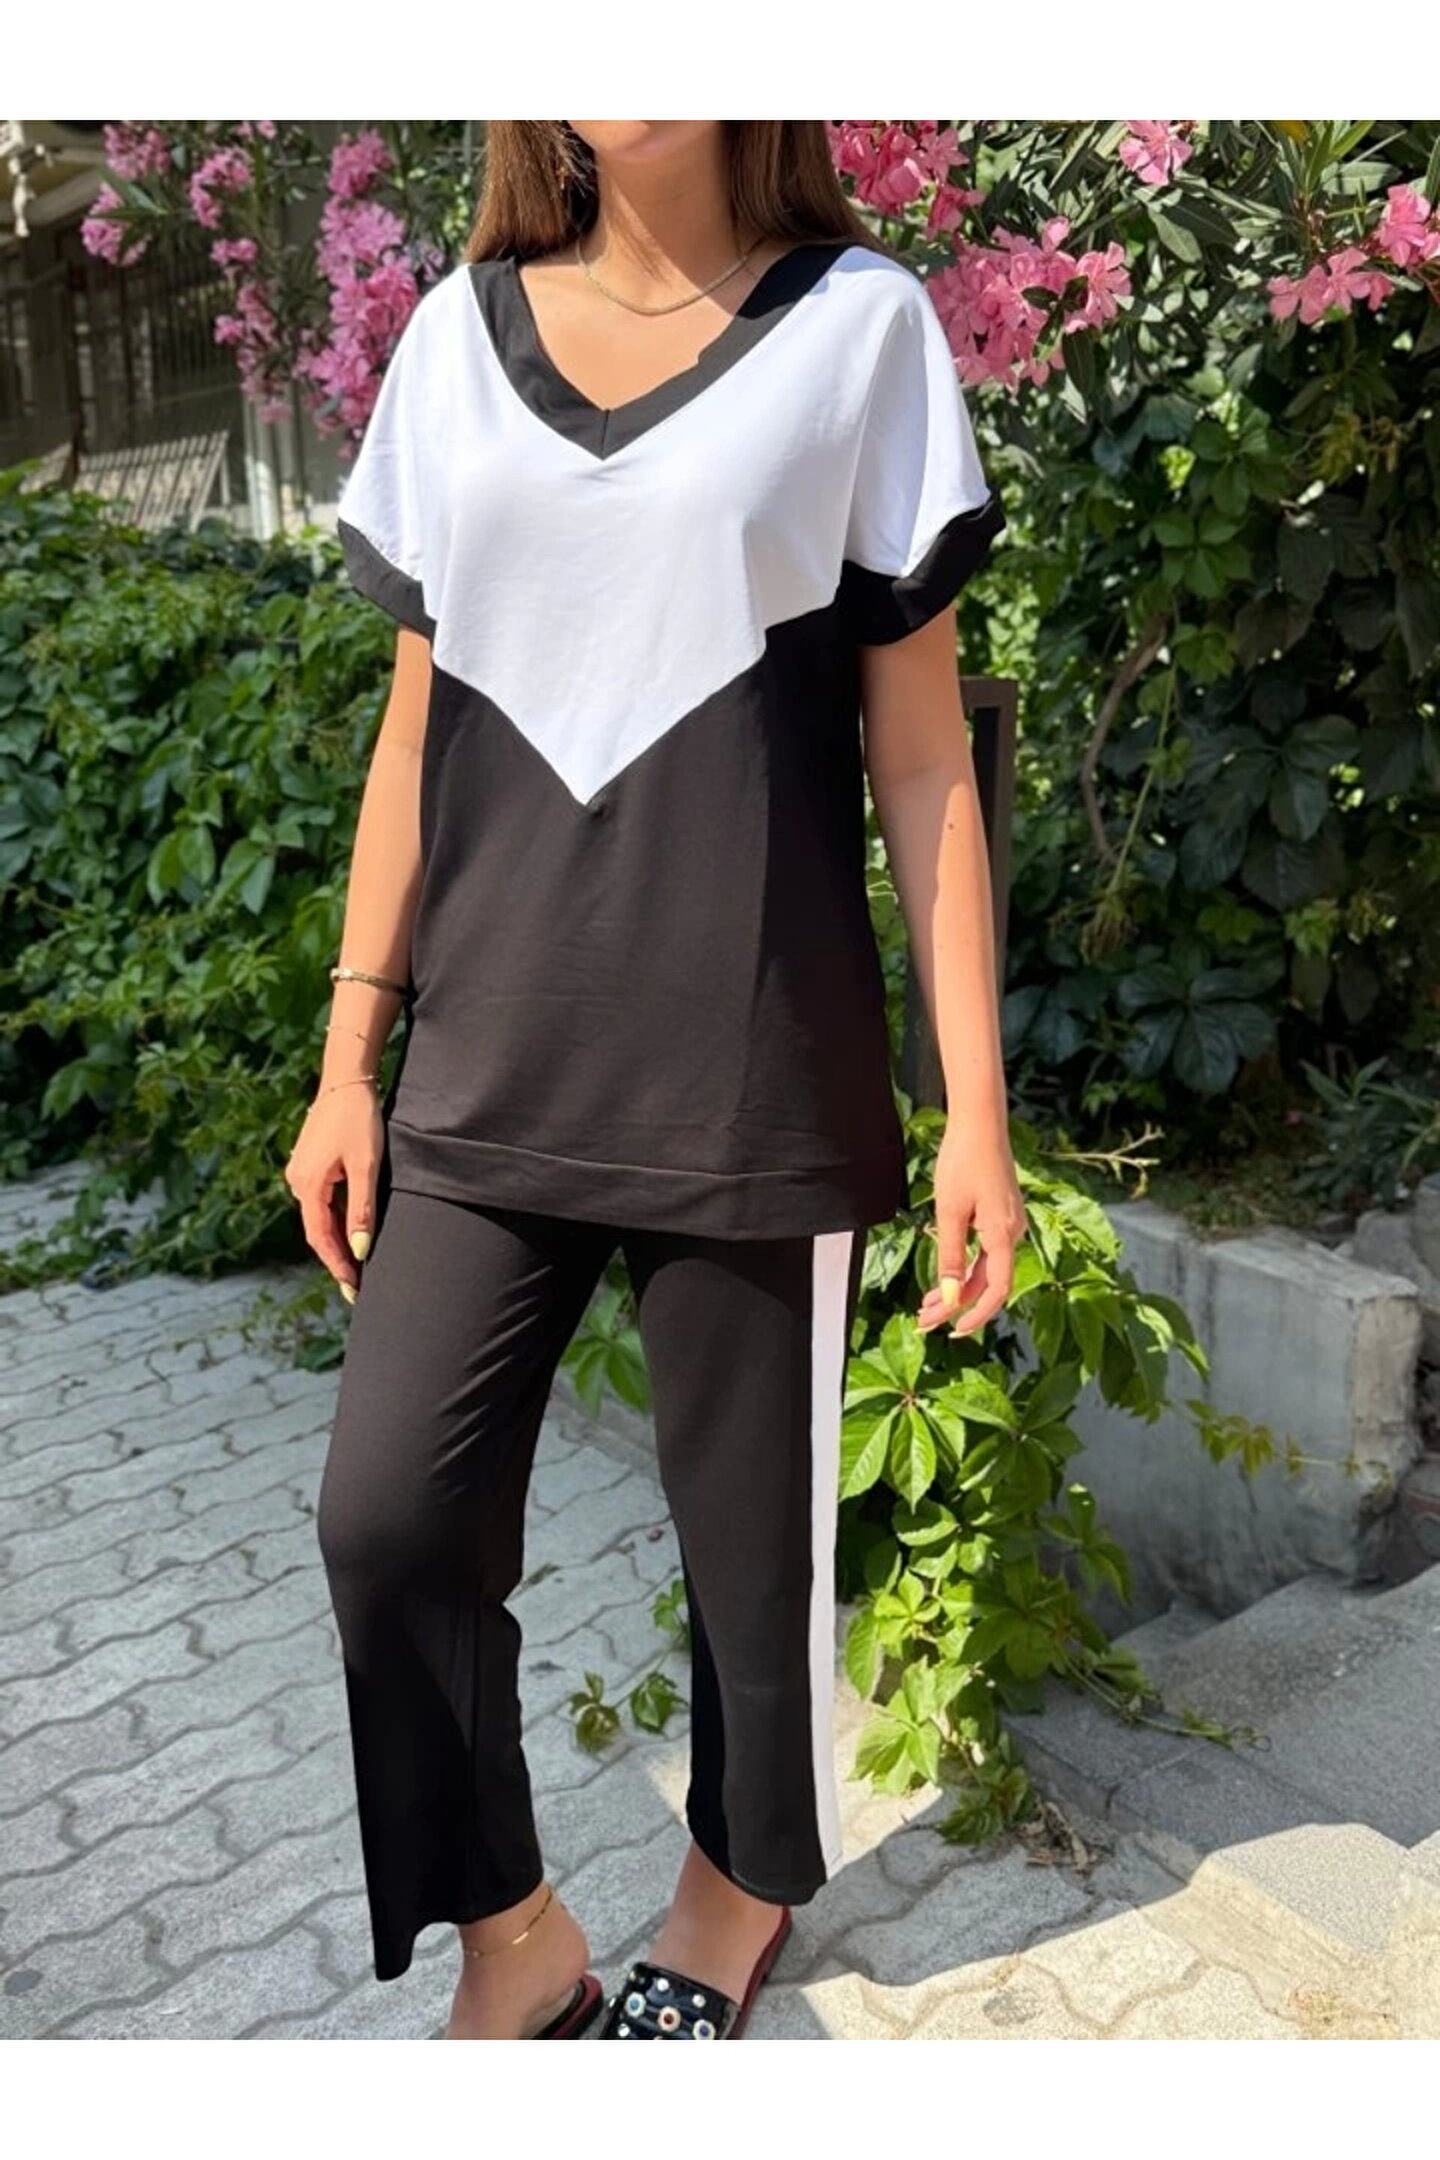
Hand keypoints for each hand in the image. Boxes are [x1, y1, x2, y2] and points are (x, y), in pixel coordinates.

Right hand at [283, 1082, 383, 1303]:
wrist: (346, 1081)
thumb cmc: (359, 1120)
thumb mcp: (366, 1165)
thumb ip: (361, 1209)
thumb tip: (360, 1250)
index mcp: (308, 1185)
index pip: (321, 1238)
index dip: (338, 1265)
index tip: (353, 1289)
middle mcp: (297, 1182)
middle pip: (316, 1231)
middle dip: (336, 1259)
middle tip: (355, 1287)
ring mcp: (299, 1173)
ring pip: (318, 1217)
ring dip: (335, 1241)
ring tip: (355, 1266)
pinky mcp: (308, 1164)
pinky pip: (319, 1202)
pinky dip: (333, 1220)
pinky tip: (348, 1231)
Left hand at [916, 1119, 1026, 1338]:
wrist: (979, 1124)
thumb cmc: (963, 1161)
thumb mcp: (950, 1212)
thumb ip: (951, 1256)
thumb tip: (951, 1298)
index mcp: (1003, 1235)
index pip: (996, 1290)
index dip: (976, 1315)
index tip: (952, 1331)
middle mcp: (1012, 1233)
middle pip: (987, 1283)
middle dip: (956, 1305)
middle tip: (924, 1322)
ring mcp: (1008, 1224)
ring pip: (985, 1269)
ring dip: (958, 1289)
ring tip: (927, 1304)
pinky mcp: (1001, 1216)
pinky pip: (986, 1252)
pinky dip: (965, 1268)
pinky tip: (945, 1276)